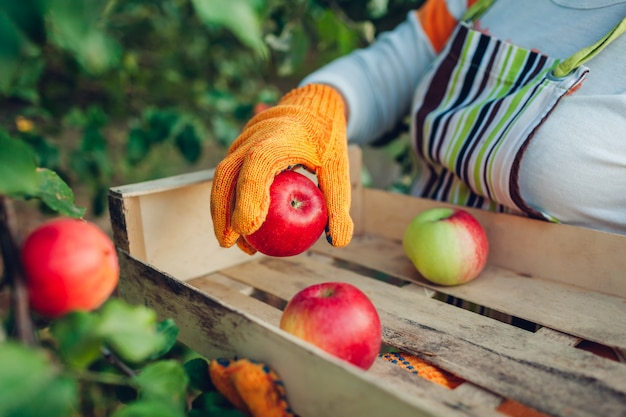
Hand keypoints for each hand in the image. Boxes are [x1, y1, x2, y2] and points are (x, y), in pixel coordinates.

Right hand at [210, 84, 353, 253]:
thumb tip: (338, 242)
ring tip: (233, 242)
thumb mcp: (339, 168)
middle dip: (223, 210)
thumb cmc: (326, 140)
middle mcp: (255, 136)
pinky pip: (227, 176)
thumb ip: (338, 202)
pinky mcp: (238, 147)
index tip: (247, 228)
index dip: (248, 195)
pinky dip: (228, 201)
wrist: (312, 106)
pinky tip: (239, 227)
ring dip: (221, 210)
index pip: (258, 165)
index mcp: (281, 137)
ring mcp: (243, 140)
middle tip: (229, 242)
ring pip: (222, 176)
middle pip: (228, 173)